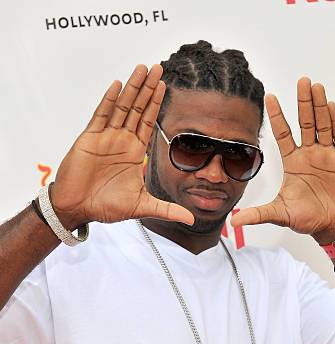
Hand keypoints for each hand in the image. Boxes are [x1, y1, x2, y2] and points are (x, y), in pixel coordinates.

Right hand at [47, 64, 193, 229]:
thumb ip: (167, 210)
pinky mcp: (90, 138)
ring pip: (122, 107)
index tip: (164, 86)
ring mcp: (106, 137)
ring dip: (133, 88)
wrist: (79, 209)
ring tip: (142, 68)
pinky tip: (118, 85)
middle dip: (148, 88)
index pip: (148, 122)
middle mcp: (122, 141)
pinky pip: (102, 115)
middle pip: (138, 108)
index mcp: (134, 152)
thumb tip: (191, 220)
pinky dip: (110, 100)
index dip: (156, 104)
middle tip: (158, 68)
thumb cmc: (106, 206)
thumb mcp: (142, 207)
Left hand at [231, 77, 334, 237]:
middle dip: (303, 103)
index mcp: (293, 163)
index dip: (277, 116)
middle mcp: (309, 154)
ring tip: (315, 86)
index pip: (283, 134)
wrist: (334, 227)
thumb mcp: (280, 215)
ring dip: (319, 106)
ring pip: (323, 125)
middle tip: (301, 80)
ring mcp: (327, 155)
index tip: (270, 96)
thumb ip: (258, 214)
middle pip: (305, 123)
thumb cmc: (308, 220)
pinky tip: (330, 106)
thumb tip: (233, 221)